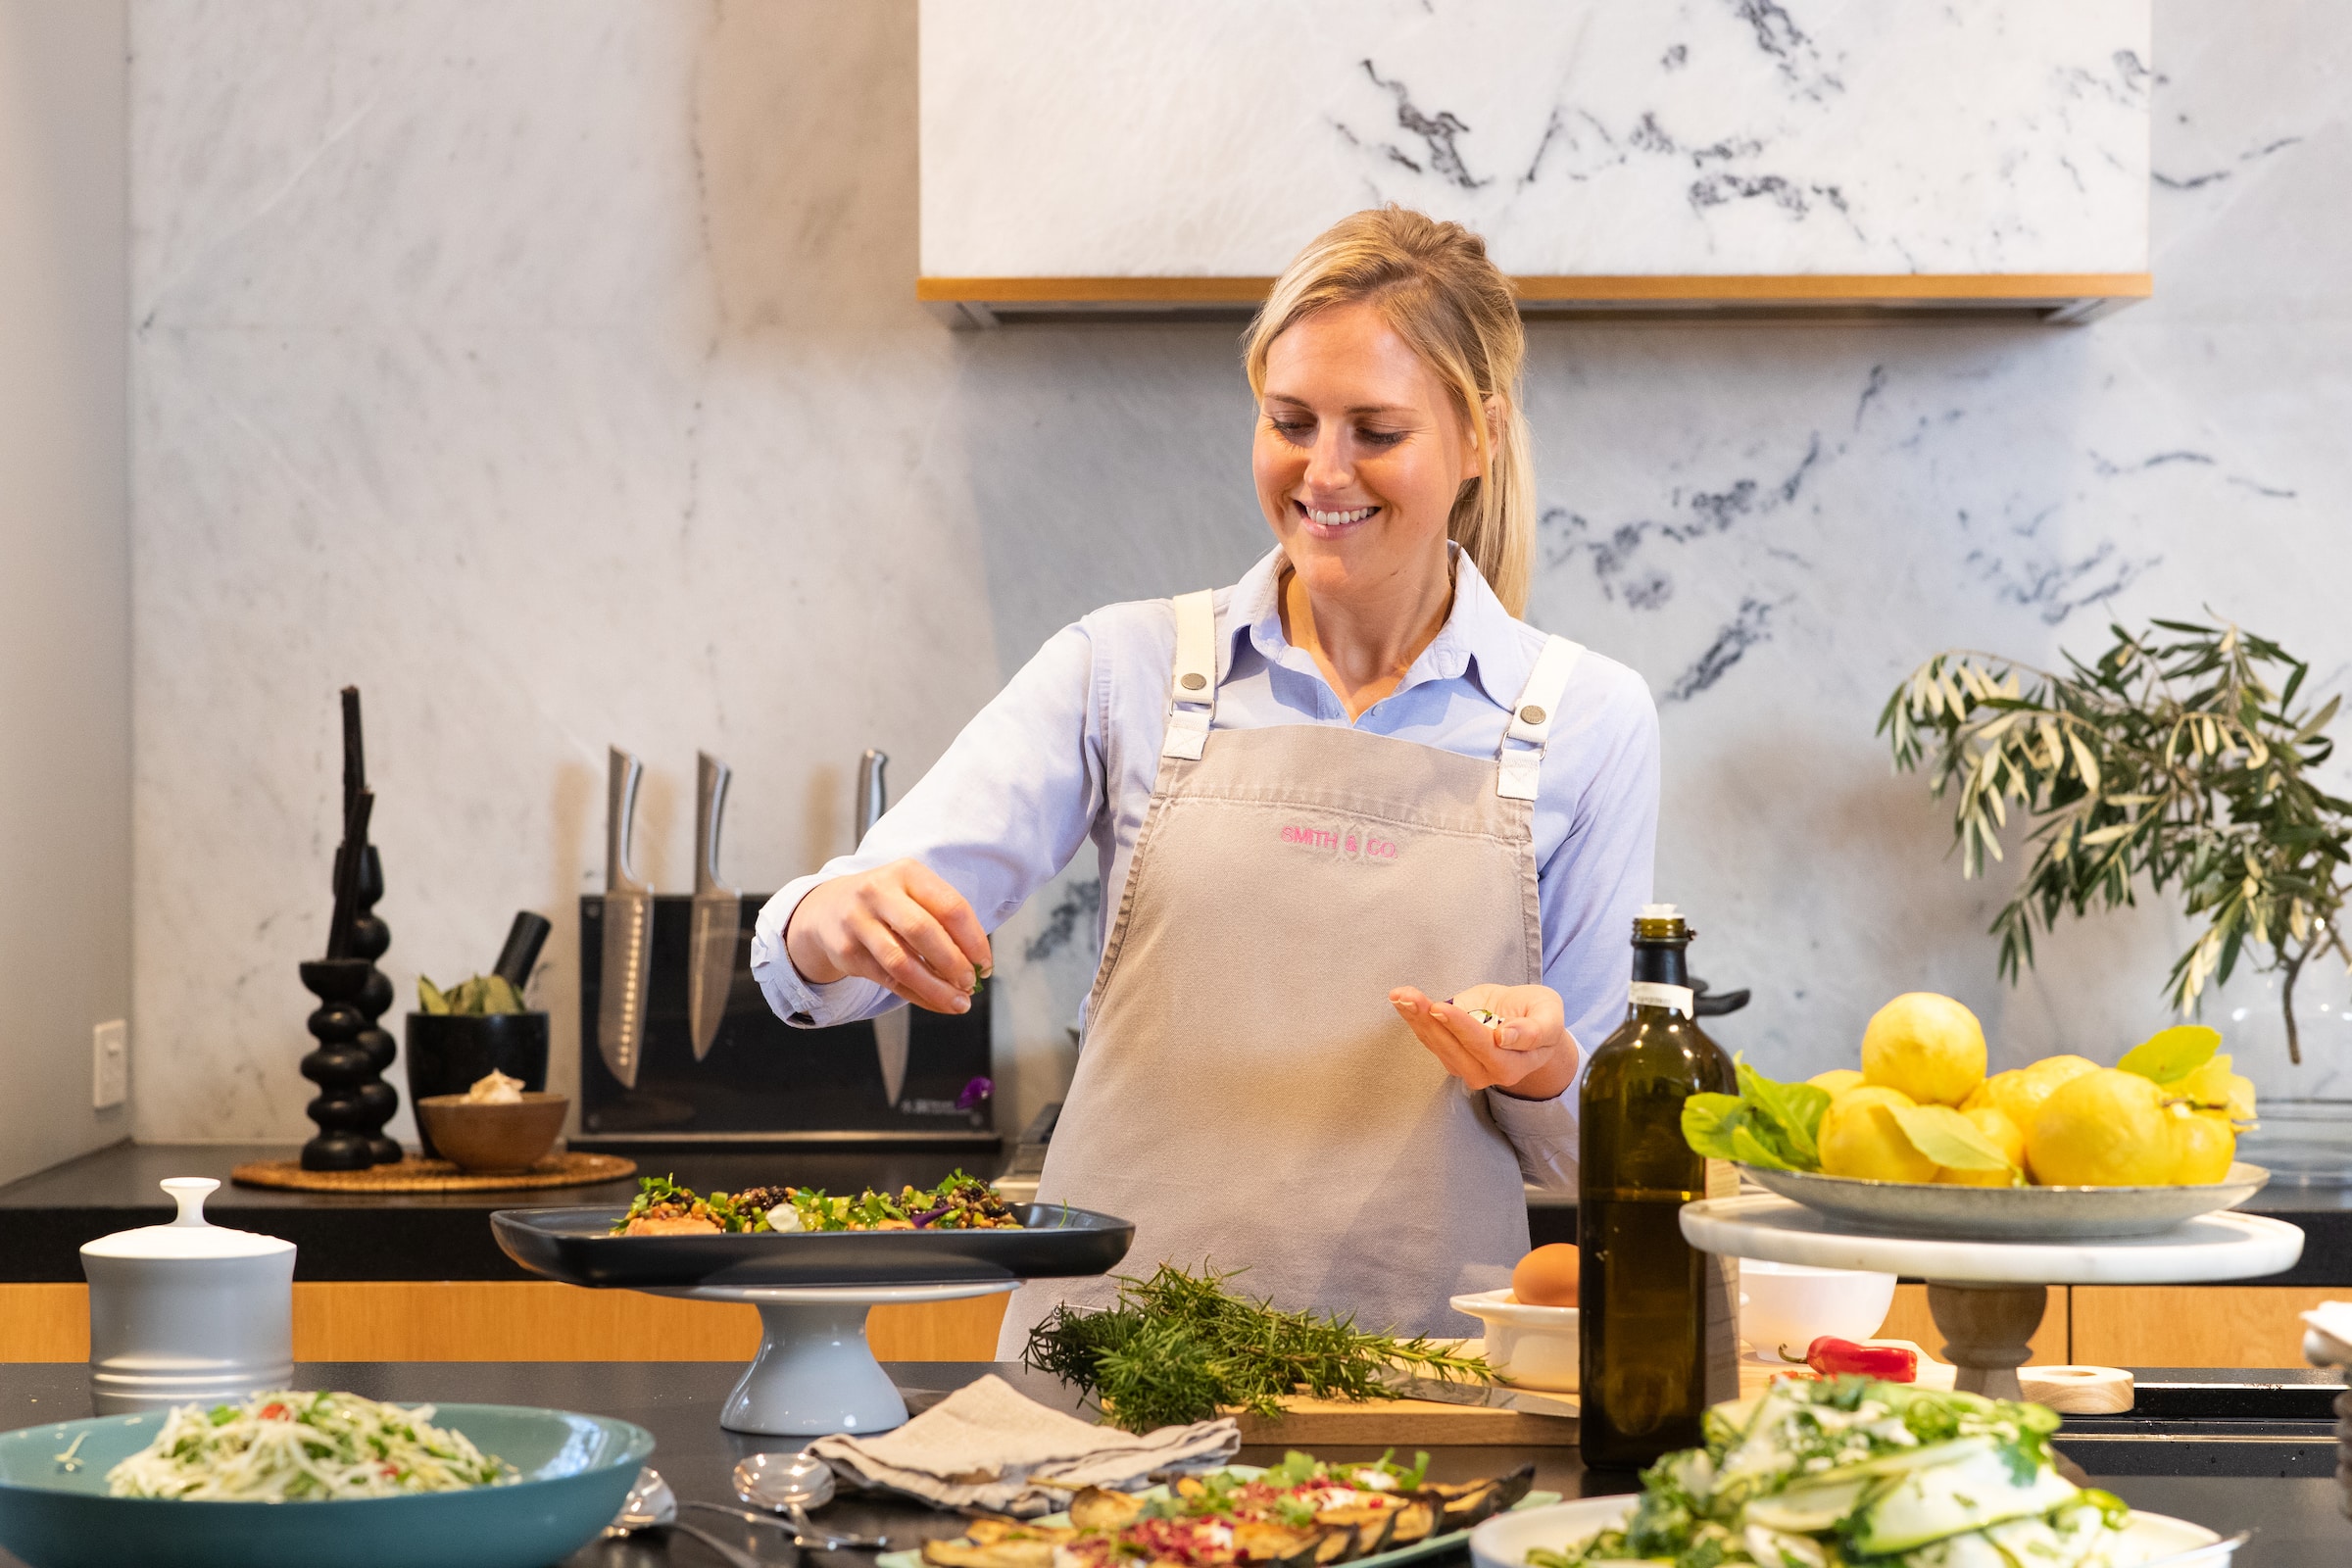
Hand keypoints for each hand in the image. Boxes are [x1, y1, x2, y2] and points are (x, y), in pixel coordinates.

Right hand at [783, 859, 992, 1012]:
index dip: (973, 940)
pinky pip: (888, 980)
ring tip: (958, 1002)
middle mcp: (878, 892)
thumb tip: (977, 963)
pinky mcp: (846, 951)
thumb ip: (943, 920)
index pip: (950, 907)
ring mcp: (858, 921)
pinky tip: (936, 1002)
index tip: (984, 963)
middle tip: (970, 983)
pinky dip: (917, 996)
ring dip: (935, 988)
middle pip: (924, 931)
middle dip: (954, 963)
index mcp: (907, 873)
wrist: (828, 908)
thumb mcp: (913, 893)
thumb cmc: (887, 903)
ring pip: (902, 962)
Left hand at [1389, 983, 1578, 1100]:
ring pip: (1435, 1043)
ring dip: (1414, 1018)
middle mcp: (1485, 1071)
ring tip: (1400, 995)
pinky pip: (1428, 1036)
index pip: (1483, 1046)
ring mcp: (1464, 1065)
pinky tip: (1401, 997)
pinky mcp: (1449, 1053)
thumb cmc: (1540, 1016)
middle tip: (1409, 997)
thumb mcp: (1550, 1015)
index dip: (1461, 1027)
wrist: (1527, 1023)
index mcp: (1512, 1064)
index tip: (1441, 1007)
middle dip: (1429, 1020)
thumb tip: (1505, 1037)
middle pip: (1452, 1048)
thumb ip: (1536, 1030)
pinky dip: (1413, 1016)